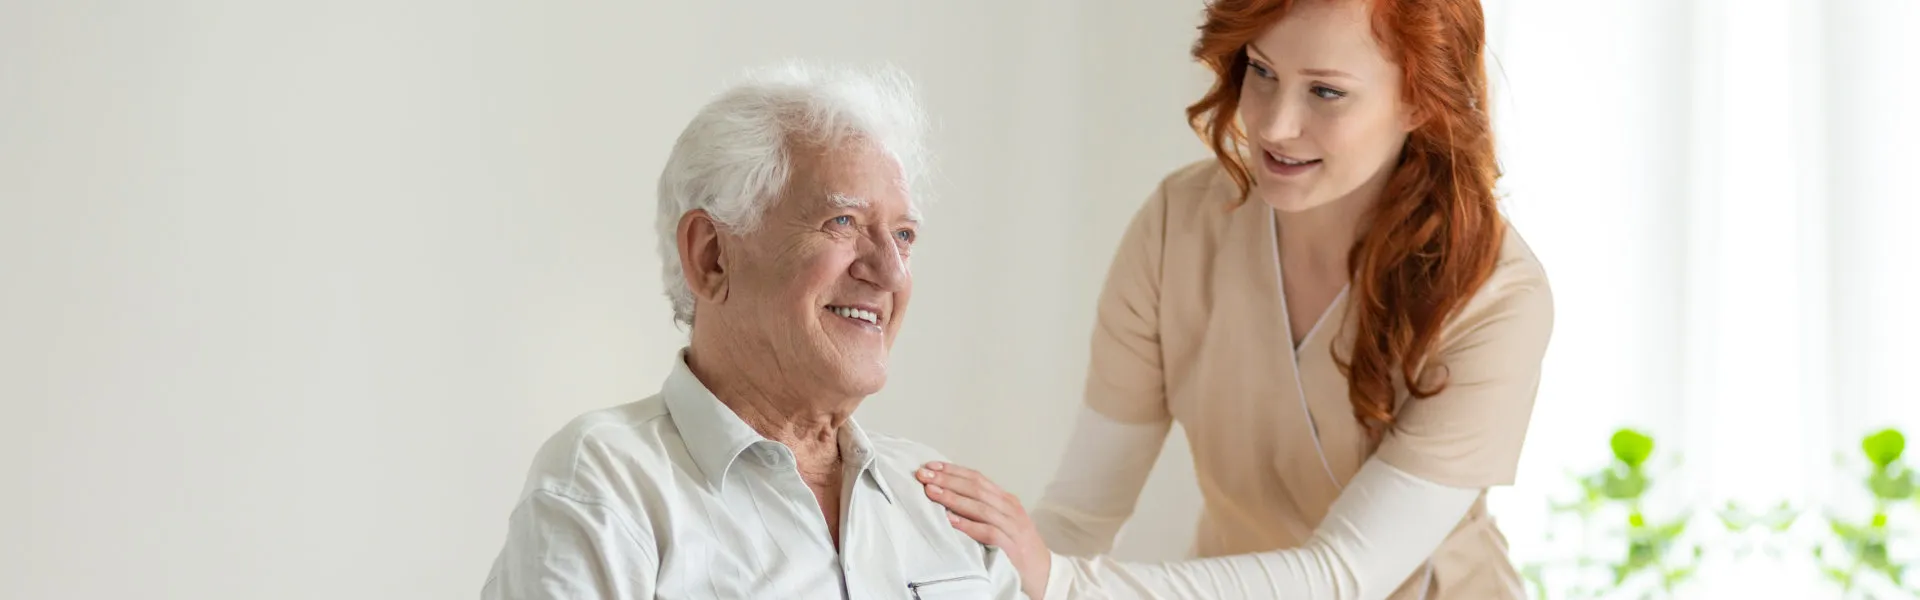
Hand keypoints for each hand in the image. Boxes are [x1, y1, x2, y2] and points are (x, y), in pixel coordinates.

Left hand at [917, 461, 1051, 598]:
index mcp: (1006, 500)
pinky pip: (988, 533)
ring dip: (953, 498)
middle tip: (924, 475)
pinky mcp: (1012, 548)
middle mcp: (1010, 509)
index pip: (977, 478)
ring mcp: (1013, 527)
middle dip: (948, 480)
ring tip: (931, 493)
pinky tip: (951, 521)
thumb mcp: (1002, 522)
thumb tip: (947, 497)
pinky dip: (969, 525)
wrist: (1045, 573)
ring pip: (981, 507)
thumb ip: (981, 509)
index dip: (953, 470)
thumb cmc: (1018, 548)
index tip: (930, 466)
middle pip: (976, 488)